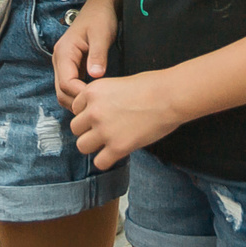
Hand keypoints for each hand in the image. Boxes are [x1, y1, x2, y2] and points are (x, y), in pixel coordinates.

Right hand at [53, 0, 118, 109]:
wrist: (100, 6)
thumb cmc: (101, 18)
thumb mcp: (101, 35)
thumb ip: (98, 55)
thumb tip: (95, 75)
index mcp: (64, 52)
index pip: (66, 83)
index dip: (79, 94)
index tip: (96, 101)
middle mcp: (59, 60)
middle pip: (61, 91)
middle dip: (76, 102)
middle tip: (96, 110)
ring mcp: (64, 64)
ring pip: (64, 91)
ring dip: (76, 100)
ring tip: (96, 106)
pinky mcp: (71, 66)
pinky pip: (71, 85)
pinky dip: (79, 94)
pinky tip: (93, 98)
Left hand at [66, 70, 181, 169]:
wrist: (170, 96)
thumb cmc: (151, 87)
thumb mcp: (117, 84)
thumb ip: (102, 98)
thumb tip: (96, 114)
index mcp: (92, 92)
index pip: (76, 109)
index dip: (88, 113)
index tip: (102, 115)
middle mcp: (93, 111)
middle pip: (76, 128)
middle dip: (88, 130)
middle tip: (105, 130)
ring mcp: (104, 130)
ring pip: (82, 146)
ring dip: (94, 146)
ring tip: (109, 142)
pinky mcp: (118, 147)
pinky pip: (99, 162)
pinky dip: (107, 160)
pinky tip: (117, 152)